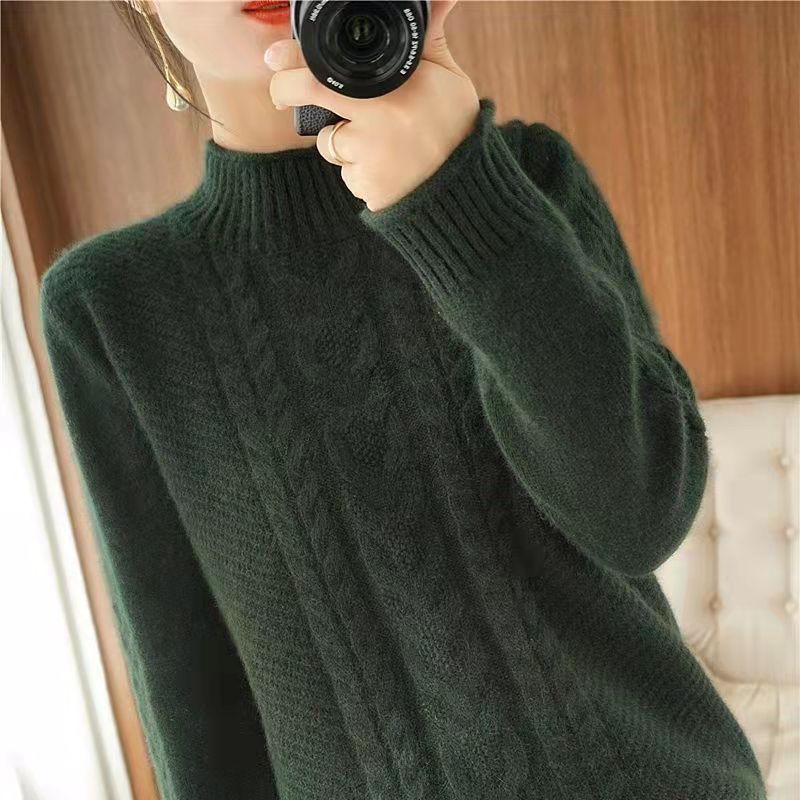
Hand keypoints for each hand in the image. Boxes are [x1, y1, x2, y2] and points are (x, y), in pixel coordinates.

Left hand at [265, 0, 479, 211]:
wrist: (463, 186)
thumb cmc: (454, 127)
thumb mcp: (447, 77)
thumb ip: (430, 40)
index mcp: (397, 81)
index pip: (329, 62)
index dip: (294, 58)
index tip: (274, 57)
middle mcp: (380, 114)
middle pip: (309, 93)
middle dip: (285, 90)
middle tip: (282, 92)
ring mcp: (370, 152)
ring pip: (329, 139)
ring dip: (340, 139)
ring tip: (378, 142)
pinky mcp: (365, 183)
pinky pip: (346, 171)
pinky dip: (357, 169)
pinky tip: (384, 168)